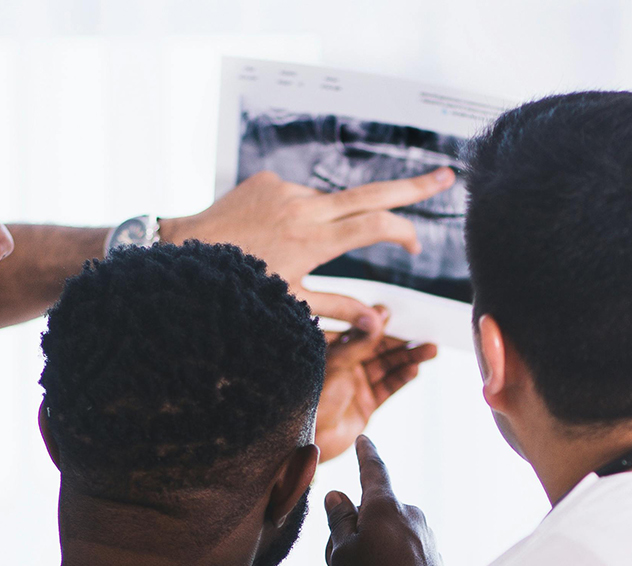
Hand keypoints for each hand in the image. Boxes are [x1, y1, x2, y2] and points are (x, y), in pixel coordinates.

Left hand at [162, 168, 456, 334]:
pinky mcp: (268, 180)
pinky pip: (299, 197)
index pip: (374, 225)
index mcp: (312, 241)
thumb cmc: (237, 287)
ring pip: (329, 203)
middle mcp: (303, 208)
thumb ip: (338, 309)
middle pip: (372, 192)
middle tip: (448, 177)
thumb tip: (380, 323)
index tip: (415, 246)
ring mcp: (286, 190)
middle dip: (414, 186)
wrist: (184, 251)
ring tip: (287, 252)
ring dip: (329, 223)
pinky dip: (300, 215)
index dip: (403, 232)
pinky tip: (272, 237)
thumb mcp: (290, 305)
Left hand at [316, 306, 437, 460]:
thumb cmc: (311, 398)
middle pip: (379, 348)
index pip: (359, 331)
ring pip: (387, 367)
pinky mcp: (366, 405)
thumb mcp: (336, 363)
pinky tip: (414, 370)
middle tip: (424, 333)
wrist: (306, 440)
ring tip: (430, 350)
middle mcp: (345, 366)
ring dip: (409, 358)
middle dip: (401, 341)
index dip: (377, 322)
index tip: (395, 314)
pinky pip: (387, 388)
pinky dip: (402, 378)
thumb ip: (360, 342)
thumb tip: (380, 317)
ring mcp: (356, 385)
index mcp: (332, 350)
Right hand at [326, 437, 445, 565]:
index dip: (366, 455)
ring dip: (372, 548)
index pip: (373, 471)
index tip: (365, 439)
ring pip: (388, 534)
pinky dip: (390, 562)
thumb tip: (338, 495)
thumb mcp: (341, 554)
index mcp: (385, 507)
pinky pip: (403, 551)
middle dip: (355, 529)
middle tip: (339, 561)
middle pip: (375, 511)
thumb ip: (339, 521)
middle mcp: (411, 514)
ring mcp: (426, 535)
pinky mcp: (434, 556)